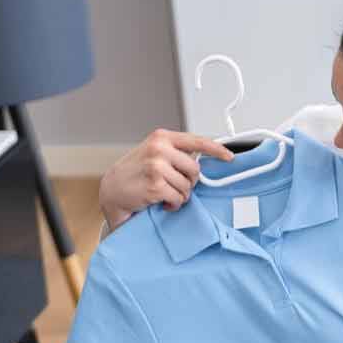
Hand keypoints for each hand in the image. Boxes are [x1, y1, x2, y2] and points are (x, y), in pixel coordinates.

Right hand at [98, 129, 233, 229]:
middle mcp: (159, 149)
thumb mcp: (154, 153)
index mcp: (162, 137)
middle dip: (188, 181)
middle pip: (195, 169)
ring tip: (163, 192)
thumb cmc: (135, 172)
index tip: (229, 157)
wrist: (112, 189)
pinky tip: (160, 201)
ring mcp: (157, 167)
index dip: (216, 150)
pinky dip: (173, 204)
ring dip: (179, 194)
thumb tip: (202, 158)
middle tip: (173, 184)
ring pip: (188, 186)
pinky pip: (179, 199)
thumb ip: (176, 152)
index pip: (197, 141)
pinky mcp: (156, 185)